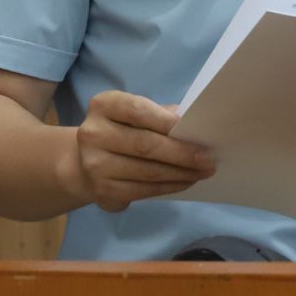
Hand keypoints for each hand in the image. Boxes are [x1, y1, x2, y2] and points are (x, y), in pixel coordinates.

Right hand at [69, 91, 215, 213]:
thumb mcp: (135, 114)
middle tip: (208, 159)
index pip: (138, 111)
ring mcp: (94, 165)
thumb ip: (161, 115)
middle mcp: (93, 133)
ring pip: (147, 171)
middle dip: (182, 153)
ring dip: (180, 174)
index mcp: (103, 106)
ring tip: (202, 172)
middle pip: (145, 144)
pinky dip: (169, 187)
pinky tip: (184, 182)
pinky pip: (143, 190)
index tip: (194, 130)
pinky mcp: (102, 190)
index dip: (167, 121)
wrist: (86, 163)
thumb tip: (195, 125)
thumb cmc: (122, 131)